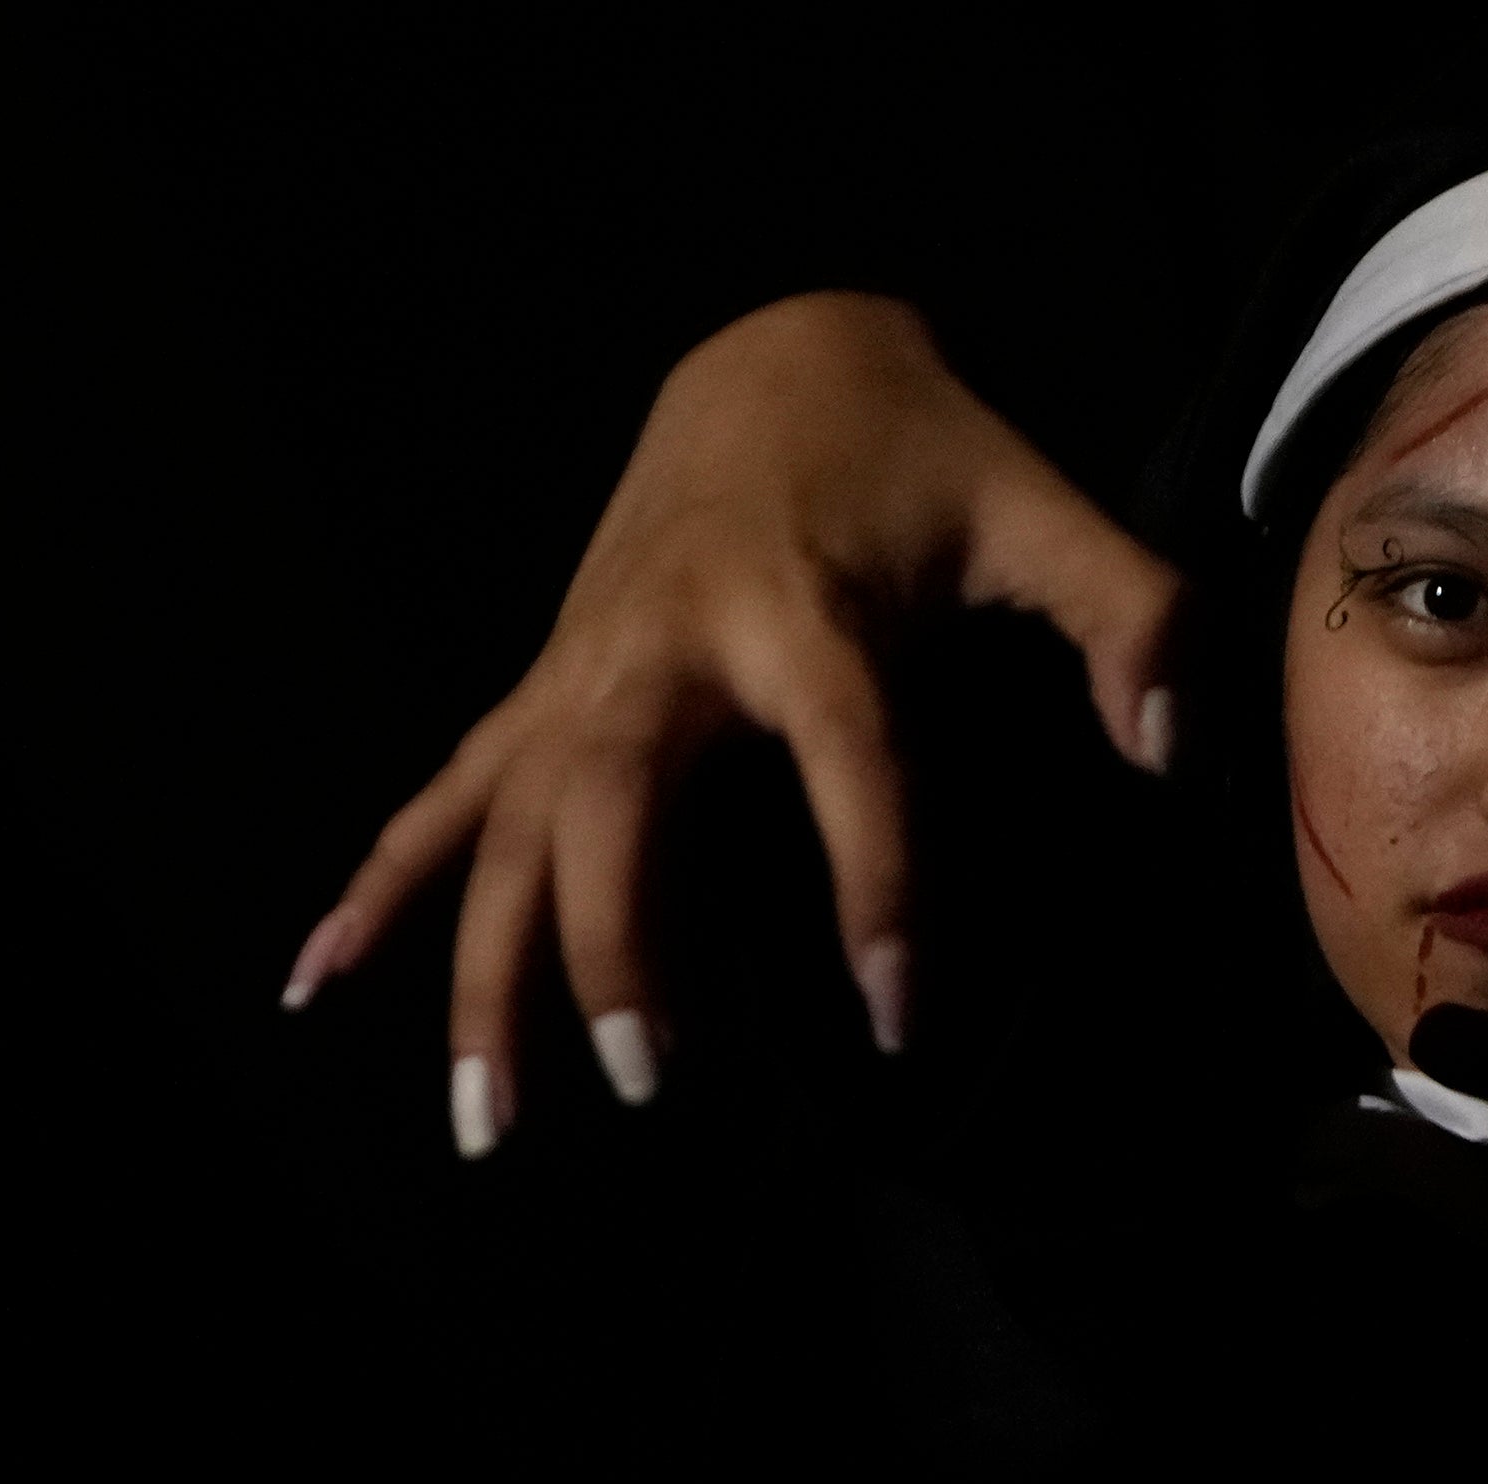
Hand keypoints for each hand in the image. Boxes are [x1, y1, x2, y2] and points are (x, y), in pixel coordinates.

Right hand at [283, 294, 1184, 1154]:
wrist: (774, 358)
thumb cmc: (918, 453)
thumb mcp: (1040, 508)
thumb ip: (1130, 618)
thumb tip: (1170, 743)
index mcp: (802, 612)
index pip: (846, 763)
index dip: (874, 886)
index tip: (896, 1014)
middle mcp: (669, 649)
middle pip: (619, 808)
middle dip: (617, 944)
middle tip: (643, 1079)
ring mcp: (585, 675)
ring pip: (506, 832)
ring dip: (482, 972)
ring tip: (489, 1120)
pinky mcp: (544, 693)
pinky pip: (442, 800)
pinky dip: (379, 889)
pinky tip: (317, 982)